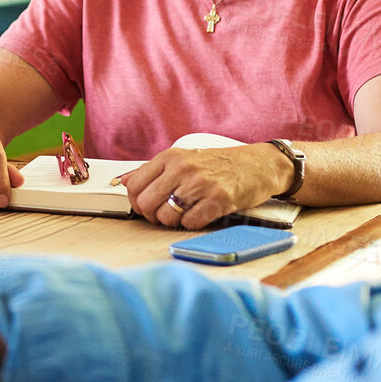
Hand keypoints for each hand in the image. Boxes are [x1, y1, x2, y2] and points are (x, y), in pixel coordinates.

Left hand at [119, 142, 292, 229]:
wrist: (257, 165)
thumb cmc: (220, 164)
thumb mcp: (184, 159)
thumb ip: (153, 171)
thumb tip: (123, 181)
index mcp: (170, 157)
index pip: (134, 185)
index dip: (136, 202)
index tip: (145, 206)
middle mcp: (183, 168)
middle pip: (147, 203)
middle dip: (152, 216)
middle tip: (163, 216)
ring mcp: (201, 184)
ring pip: (166, 216)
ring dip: (172, 222)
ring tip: (183, 214)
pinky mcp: (218, 199)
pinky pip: (189, 223)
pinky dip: (191, 224)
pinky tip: (200, 215)